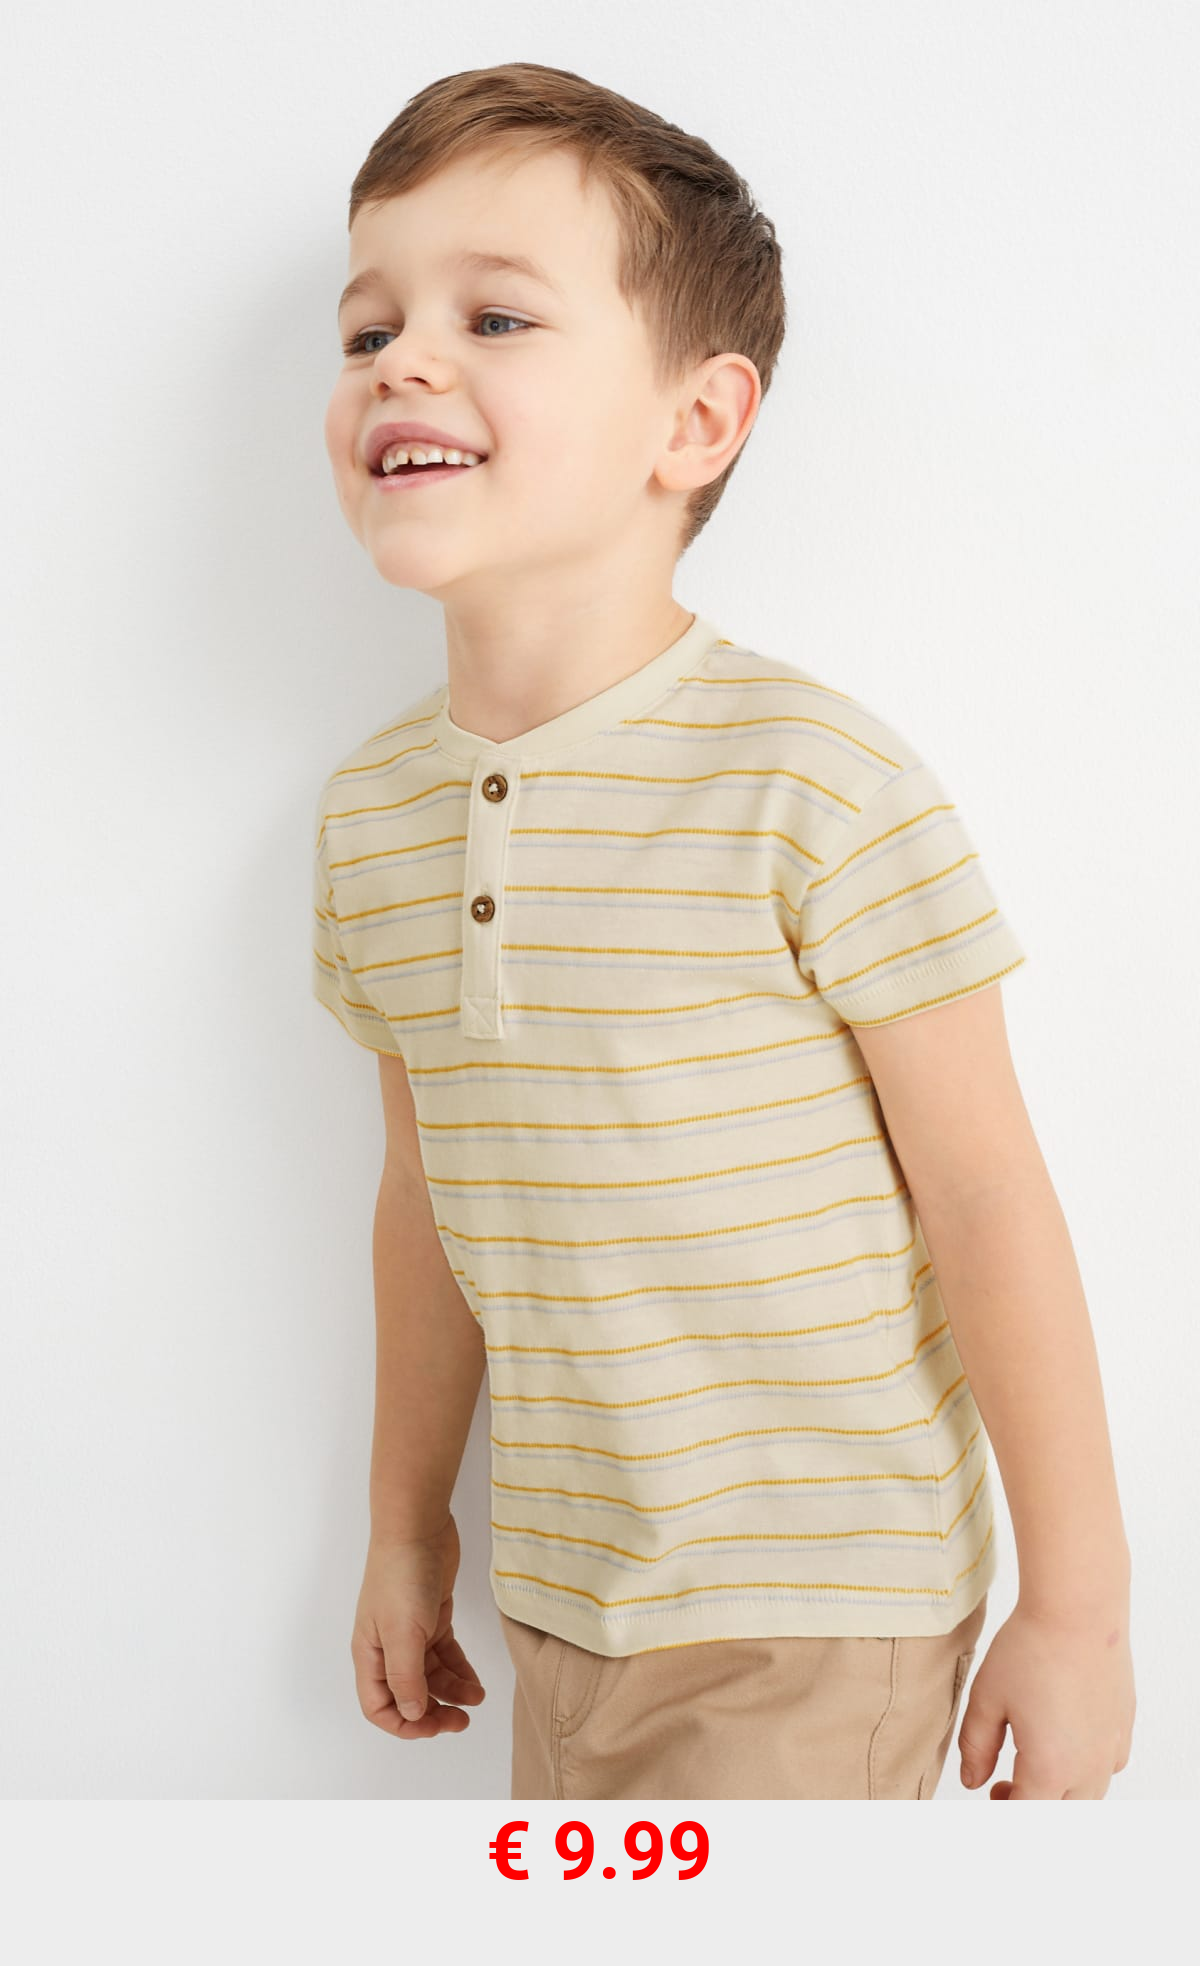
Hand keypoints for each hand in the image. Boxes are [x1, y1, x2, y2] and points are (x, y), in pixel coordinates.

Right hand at [350, 1512, 485, 1738]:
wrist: (418, 1526)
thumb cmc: (402, 1576)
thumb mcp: (403, 1632)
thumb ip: (406, 1677)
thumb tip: (410, 1714)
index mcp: (369, 1654)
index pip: (379, 1706)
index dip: (404, 1724)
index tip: (434, 1727)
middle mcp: (387, 1647)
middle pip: (407, 1695)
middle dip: (432, 1712)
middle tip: (461, 1721)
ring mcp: (410, 1632)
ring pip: (429, 1677)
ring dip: (451, 1692)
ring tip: (476, 1698)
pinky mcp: (432, 1617)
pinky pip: (444, 1655)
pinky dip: (459, 1670)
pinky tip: (476, 1680)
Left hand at [957, 1598, 1134, 1798]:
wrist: (1077, 1609)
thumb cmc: (1029, 1649)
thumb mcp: (987, 1698)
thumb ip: (976, 1747)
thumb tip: (974, 1781)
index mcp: (1050, 1769)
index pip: (1027, 1816)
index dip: (1003, 1811)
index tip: (990, 1794)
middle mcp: (1088, 1768)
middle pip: (1061, 1815)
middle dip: (1031, 1807)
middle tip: (1005, 1784)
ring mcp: (1111, 1748)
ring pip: (1087, 1796)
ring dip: (1059, 1792)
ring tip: (1032, 1760)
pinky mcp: (1123, 1726)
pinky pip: (1107, 1767)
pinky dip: (1085, 1769)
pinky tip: (1065, 1739)